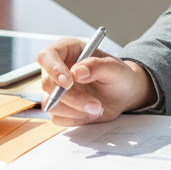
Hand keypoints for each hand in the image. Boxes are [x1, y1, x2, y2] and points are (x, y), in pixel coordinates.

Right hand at [37, 37, 156, 128]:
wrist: (124, 95)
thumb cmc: (118, 76)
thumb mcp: (115, 68)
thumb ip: (97, 66)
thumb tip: (76, 72)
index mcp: (67, 50)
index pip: (47, 56)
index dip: (53, 69)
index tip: (69, 83)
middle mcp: (58, 69)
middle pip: (48, 83)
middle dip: (72, 98)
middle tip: (96, 105)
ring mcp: (56, 89)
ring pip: (50, 103)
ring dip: (75, 110)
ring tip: (98, 108)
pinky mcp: (59, 107)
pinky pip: (57, 117)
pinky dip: (75, 119)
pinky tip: (91, 113)